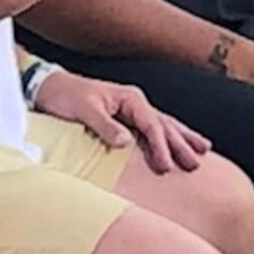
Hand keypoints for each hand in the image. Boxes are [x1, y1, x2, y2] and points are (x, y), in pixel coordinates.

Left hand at [35, 70, 208, 172]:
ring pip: (164, 124)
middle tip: (195, 164)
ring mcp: (132, 109)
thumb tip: (126, 142)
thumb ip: (105, 126)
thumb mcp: (84, 110)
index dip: (161, 147)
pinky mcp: (125, 117)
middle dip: (181, 144)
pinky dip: (169, 135)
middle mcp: (135, 102)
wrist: (50, 87)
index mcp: (129, 98)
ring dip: (183, 138)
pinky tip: (178, 140)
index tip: (166, 166)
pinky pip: (153, 128)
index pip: (152, 125)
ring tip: (202, 150)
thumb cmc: (66, 96)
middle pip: (164, 125)